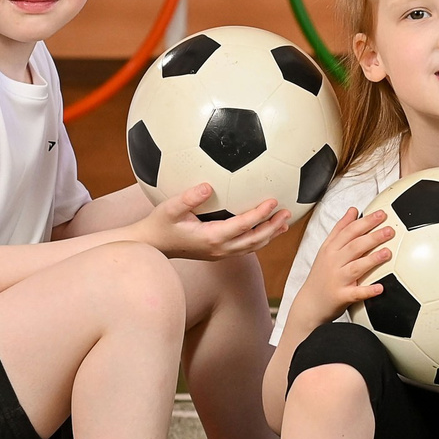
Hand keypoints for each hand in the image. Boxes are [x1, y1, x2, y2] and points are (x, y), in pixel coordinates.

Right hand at [135, 185, 290, 261]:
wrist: (151, 246)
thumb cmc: (159, 225)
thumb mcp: (169, 209)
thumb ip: (187, 198)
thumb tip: (206, 185)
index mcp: (211, 237)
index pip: (242, 225)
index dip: (259, 214)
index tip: (273, 200)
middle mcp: (219, 248)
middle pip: (254, 239)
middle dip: (272, 227)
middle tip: (288, 212)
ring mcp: (220, 253)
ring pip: (252, 246)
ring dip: (269, 234)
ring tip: (284, 223)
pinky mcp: (218, 253)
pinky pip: (244, 247)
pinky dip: (259, 238)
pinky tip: (265, 228)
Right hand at [293, 206, 393, 331]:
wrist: (309, 303)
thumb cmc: (321, 275)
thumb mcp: (326, 249)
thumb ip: (340, 229)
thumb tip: (353, 210)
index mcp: (331, 249)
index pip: (349, 231)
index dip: (365, 222)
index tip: (381, 214)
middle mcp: (333, 262)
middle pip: (354, 246)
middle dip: (372, 237)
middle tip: (389, 230)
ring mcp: (337, 280)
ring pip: (356, 267)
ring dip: (372, 260)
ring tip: (387, 253)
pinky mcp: (341, 296)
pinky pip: (356, 293)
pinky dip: (368, 291)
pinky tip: (380, 288)